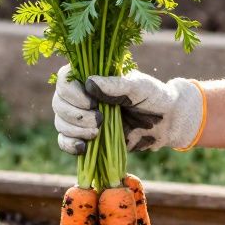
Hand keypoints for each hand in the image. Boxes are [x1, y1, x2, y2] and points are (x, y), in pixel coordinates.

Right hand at [51, 64, 205, 154]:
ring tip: (97, 132)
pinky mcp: (87, 137)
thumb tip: (90, 83)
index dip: (71, 92)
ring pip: (60, 122)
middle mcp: (82, 96)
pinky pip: (65, 141)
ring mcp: (82, 117)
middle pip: (58, 102)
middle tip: (99, 119)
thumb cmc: (154, 98)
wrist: (166, 122)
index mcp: (92, 76)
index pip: (64, 79)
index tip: (91, 102)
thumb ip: (116, 85)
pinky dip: (69, 145)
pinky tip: (83, 148)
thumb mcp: (139, 87)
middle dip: (74, 114)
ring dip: (74, 129)